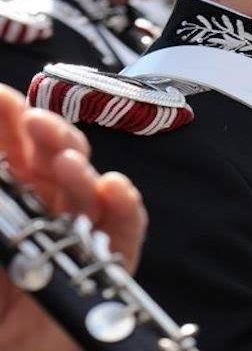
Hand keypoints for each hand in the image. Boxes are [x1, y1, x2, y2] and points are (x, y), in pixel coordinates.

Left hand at [0, 84, 146, 350]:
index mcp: (6, 206)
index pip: (12, 151)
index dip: (9, 120)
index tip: (1, 98)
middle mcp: (40, 216)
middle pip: (54, 159)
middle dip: (48, 133)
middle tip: (34, 121)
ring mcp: (73, 240)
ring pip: (90, 186)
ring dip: (80, 166)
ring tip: (63, 158)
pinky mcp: (104, 268)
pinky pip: (124, 232)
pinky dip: (124, 207)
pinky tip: (112, 188)